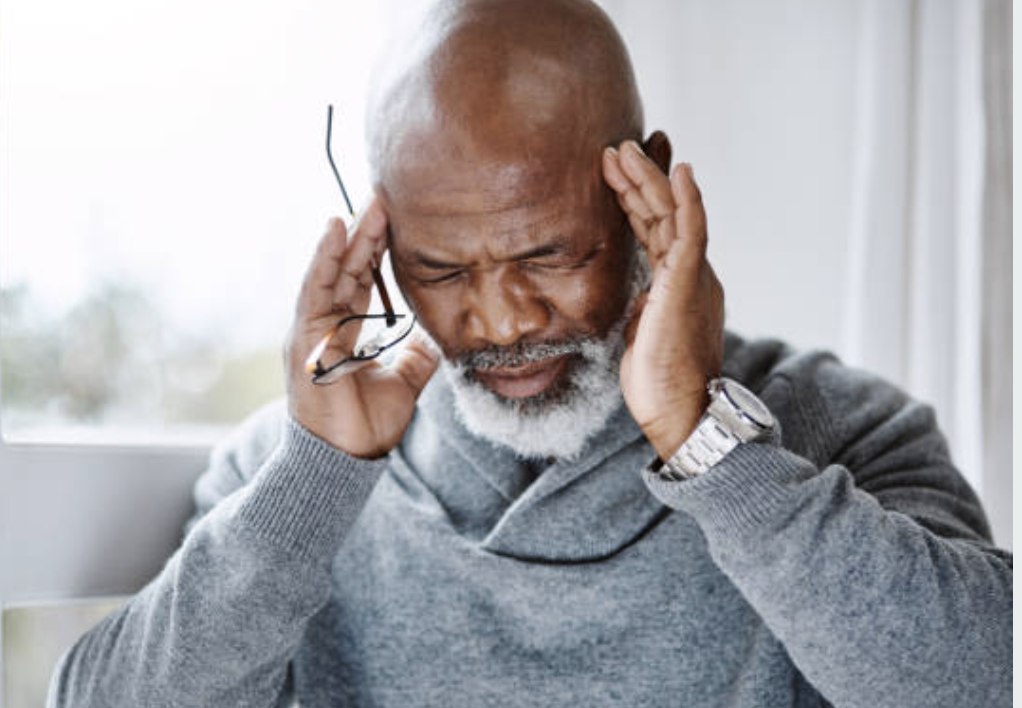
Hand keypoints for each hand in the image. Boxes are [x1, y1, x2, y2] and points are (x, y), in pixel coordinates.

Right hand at [284, 196, 439, 458]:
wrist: (347, 459)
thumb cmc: (366, 426)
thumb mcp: (404, 382)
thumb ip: (417, 356)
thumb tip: (437, 336)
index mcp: (347, 331)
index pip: (363, 279)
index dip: (378, 249)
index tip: (397, 219)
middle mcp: (326, 324)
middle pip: (348, 268)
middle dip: (367, 233)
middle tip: (386, 198)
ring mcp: (312, 328)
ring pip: (332, 270)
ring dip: (350, 236)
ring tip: (368, 204)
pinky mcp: (303, 336)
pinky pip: (314, 288)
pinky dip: (324, 257)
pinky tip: (335, 228)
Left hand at [602, 140, 724, 460]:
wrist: (680, 412)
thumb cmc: (659, 383)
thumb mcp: (641, 334)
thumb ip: (642, 308)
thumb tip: (636, 299)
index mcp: (676, 285)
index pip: (654, 232)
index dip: (635, 202)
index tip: (614, 175)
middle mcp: (689, 273)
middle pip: (662, 215)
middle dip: (638, 180)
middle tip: (615, 149)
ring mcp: (692, 275)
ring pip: (672, 214)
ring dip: (649, 179)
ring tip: (624, 149)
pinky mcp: (690, 282)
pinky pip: (692, 231)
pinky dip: (687, 199)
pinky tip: (678, 170)